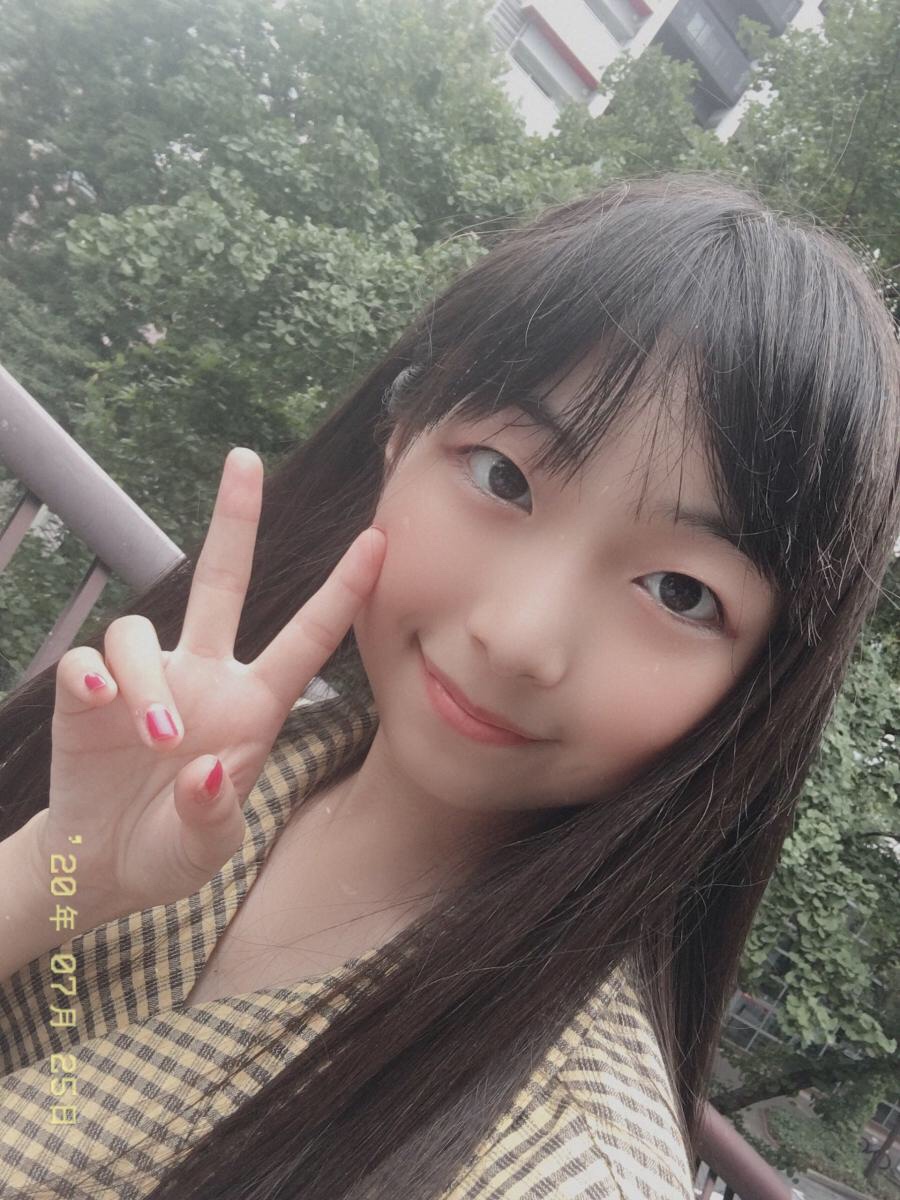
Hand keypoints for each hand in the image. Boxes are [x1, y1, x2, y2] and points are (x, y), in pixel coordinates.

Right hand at [33, 447, 384, 925]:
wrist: (100, 866)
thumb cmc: (169, 850)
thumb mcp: (203, 850)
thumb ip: (211, 817)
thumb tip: (206, 769)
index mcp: (252, 707)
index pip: (304, 640)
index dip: (341, 593)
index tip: (378, 540)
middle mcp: (203, 677)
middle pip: (222, 581)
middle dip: (235, 520)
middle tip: (246, 459)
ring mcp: (145, 680)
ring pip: (141, 633)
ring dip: (148, 681)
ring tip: (157, 737)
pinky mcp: (88, 695)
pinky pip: (89, 660)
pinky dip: (95, 673)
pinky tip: (102, 699)